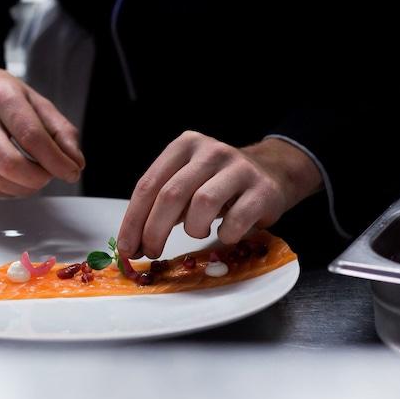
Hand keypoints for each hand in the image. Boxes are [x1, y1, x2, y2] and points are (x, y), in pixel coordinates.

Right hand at [0, 49, 84, 196]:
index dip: (56, 161)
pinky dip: (8, 190)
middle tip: (49, 174)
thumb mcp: (35, 100)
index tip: (71, 171)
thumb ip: (60, 130)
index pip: (32, 137)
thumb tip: (74, 162)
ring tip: (34, 175)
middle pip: (10, 165)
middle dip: (38, 179)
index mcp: (2, 97)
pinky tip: (15, 178)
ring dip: (25, 187)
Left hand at [116, 132, 322, 258]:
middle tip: (150, 252)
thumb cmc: (219, 184)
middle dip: (154, 231)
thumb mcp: (187, 182)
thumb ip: (161, 204)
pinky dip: (224, 235)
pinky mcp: (262, 190)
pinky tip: (224, 232)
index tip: (126, 247)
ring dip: (193, 229)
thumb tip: (134, 243)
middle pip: (171, 195)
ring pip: (202, 204)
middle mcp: (210, 151)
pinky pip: (235, 221)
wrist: (272, 173)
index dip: (133, 220)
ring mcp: (239, 168)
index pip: (148, 185)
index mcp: (184, 146)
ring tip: (198, 232)